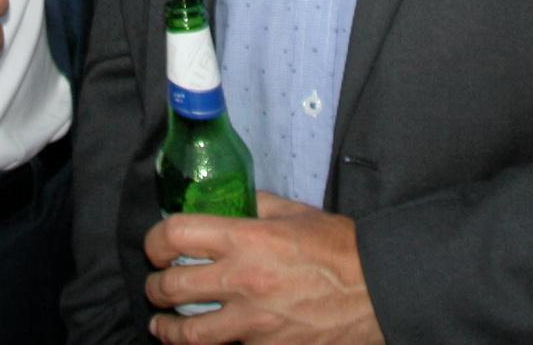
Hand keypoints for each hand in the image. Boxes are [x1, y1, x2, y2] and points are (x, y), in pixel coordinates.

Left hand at [142, 194, 379, 344]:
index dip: (155, 241)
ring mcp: (252, 323)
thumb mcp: (295, 213)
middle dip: (155, 287)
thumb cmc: (340, 248)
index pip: (176, 235)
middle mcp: (242, 281)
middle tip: (156, 286)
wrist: (377, 291)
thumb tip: (229, 202)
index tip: (155, 247)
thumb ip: (256, 205)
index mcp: (246, 240)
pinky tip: (209, 341)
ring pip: (188, 333)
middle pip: (171, 287)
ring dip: (167, 328)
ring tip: (162, 326)